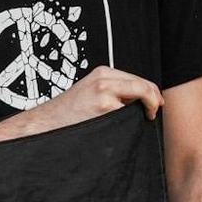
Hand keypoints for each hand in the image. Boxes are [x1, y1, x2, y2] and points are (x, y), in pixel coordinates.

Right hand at [38, 67, 162, 128]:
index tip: (156, 104)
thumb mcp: (91, 91)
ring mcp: (104, 92)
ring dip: (141, 112)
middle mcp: (104, 78)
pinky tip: (118, 129)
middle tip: (152, 114)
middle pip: (143, 86)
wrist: (45, 123)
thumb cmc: (69, 113)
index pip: (138, 79)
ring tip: (134, 121)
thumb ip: (113, 90)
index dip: (151, 92)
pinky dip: (129, 124)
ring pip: (139, 99)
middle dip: (153, 100)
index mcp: (103, 72)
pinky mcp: (103, 107)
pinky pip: (127, 116)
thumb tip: (141, 100)